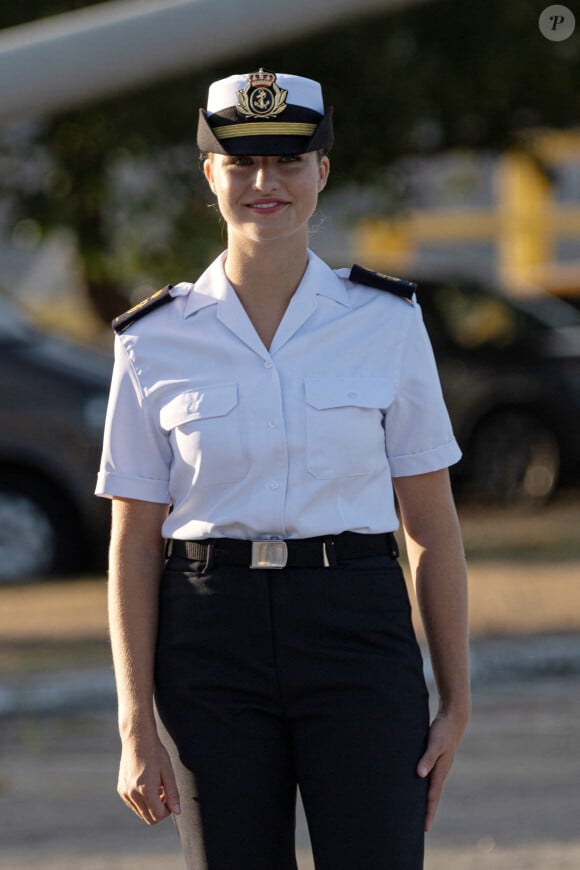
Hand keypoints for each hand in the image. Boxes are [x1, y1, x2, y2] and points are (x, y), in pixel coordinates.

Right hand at [117, 735, 180, 824]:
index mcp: (145, 790)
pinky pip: (133, 805)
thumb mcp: (168, 772)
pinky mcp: (121, 789)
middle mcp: (132, 794)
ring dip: (150, 806)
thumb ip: (173, 794)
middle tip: (164, 794)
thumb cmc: (155, 753)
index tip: (171, 800)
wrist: (137, 739)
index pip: (158, 815)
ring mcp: (125, 792)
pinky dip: (142, 801)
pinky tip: (146, 785)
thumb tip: (177, 812)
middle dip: (159, 810)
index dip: (168, 811)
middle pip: (149, 818)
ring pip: (141, 813)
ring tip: (156, 788)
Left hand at [416, 710, 467, 832]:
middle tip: (420, 828)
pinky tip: (419, 786)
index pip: (432, 796)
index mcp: (440, 771)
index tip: (424, 828)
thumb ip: (427, 758)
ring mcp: (440, 765)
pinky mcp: (437, 758)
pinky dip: (424, 786)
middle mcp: (441, 771)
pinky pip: (430, 777)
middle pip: (432, 796)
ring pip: (431, 787)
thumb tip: (420, 775)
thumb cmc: (442, 730)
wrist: (454, 718)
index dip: (428, 812)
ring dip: (425, 800)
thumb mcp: (434, 743)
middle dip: (427, 811)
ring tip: (418, 811)